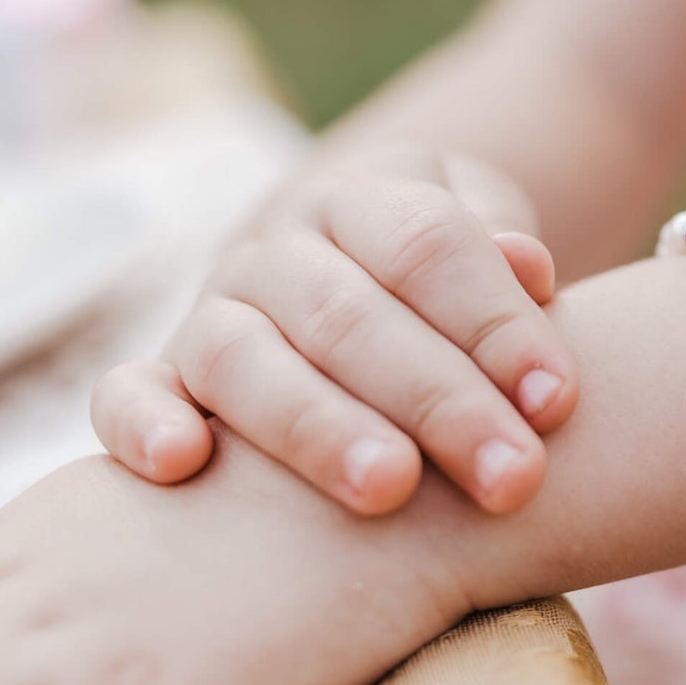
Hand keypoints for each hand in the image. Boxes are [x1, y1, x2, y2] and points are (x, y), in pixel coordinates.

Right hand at [92, 145, 577, 514]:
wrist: (351, 278)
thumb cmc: (442, 281)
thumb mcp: (485, 234)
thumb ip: (502, 245)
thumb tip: (529, 267)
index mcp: (363, 196)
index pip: (425, 245)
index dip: (494, 320)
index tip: (558, 401)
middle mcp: (276, 247)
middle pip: (347, 312)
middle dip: (436, 398)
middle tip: (512, 476)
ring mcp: (212, 309)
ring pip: (242, 356)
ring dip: (317, 425)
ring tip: (391, 488)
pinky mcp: (168, 377)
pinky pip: (127, 391)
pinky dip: (141, 422)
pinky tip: (181, 465)